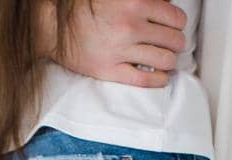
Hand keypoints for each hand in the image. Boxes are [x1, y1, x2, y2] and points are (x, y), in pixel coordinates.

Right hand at [55, 0, 188, 88]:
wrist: (54, 25)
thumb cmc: (85, 7)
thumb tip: (165, 6)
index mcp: (134, 1)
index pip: (175, 17)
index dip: (177, 23)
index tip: (173, 26)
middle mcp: (130, 25)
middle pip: (174, 40)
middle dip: (175, 42)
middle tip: (170, 43)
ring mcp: (120, 50)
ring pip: (165, 60)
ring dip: (169, 61)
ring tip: (165, 59)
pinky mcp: (109, 69)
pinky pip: (146, 79)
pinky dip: (159, 79)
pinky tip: (160, 75)